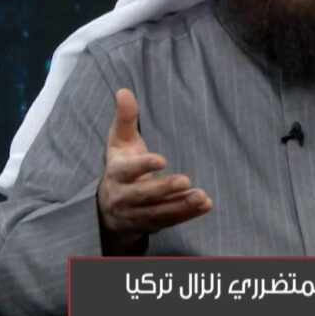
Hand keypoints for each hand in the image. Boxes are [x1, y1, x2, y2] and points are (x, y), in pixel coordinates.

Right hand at [97, 89, 212, 251]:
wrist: (108, 207)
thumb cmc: (120, 165)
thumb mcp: (119, 142)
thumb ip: (125, 118)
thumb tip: (124, 90)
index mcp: (116, 173)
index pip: (127, 171)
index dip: (143, 165)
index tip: (162, 159)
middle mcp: (123, 197)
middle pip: (143, 195)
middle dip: (164, 189)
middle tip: (186, 180)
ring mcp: (136, 214)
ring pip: (158, 213)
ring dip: (180, 207)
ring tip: (202, 197)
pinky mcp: (150, 225)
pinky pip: (169, 222)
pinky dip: (187, 215)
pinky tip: (206, 205)